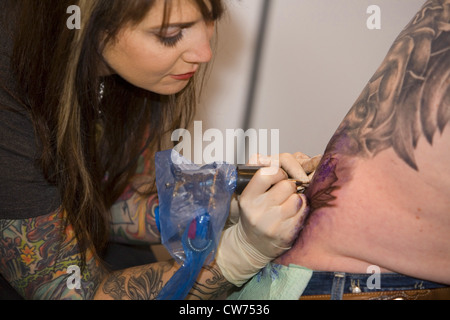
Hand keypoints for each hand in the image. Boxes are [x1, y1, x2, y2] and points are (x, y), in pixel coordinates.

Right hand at [217, 153, 315, 286]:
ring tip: (289, 203)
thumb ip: (259, 173)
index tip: (279, 176)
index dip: (278, 171)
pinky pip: (303, 212)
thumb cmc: (254, 214)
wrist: (252, 245)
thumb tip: (271, 159)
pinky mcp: (286, 234)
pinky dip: (302, 210)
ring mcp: (273, 224)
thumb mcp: (249, 194)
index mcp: (247, 198)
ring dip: (297, 199)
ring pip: (297, 199)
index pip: (267, 174)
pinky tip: (293, 214)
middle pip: (287, 185)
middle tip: (285, 191)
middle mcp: (258, 212)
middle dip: (289, 186)